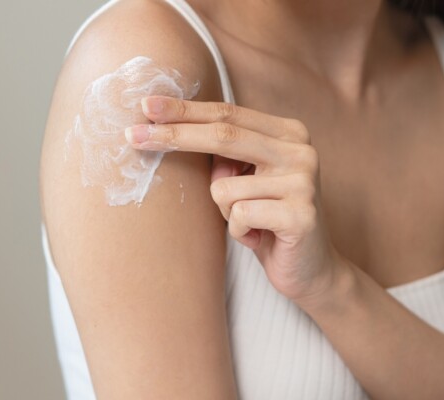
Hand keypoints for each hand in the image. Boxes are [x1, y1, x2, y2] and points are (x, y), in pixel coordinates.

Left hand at [125, 96, 341, 302]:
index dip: (186, 110)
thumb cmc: (269, 222)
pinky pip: (239, 216)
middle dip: (173, 136)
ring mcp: (304, 182)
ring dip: (223, 212)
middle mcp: (301, 151)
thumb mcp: (248, 179)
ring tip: (250, 224)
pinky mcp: (301, 214)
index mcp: (289, 134)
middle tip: (131, 135)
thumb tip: (168, 128)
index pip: (228, 114)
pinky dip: (239, 233)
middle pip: (223, 135)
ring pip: (223, 188)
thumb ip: (225, 153)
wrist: (311, 270)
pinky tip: (260, 238)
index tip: (147, 106)